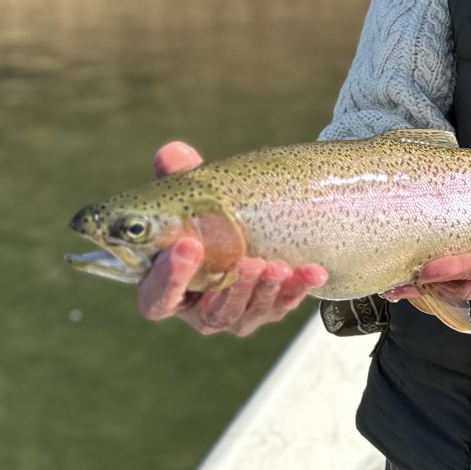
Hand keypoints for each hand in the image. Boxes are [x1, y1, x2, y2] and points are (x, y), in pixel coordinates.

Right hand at [136, 140, 327, 336]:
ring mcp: (235, 315)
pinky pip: (283, 305)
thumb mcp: (191, 197)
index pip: (157, 299)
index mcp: (166, 291)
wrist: (248, 228)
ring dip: (264, 290)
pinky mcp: (266, 311)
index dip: (168, 278)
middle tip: (248, 262)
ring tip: (276, 265)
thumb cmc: (205, 218)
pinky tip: (313, 273)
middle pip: (211, 313)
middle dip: (233, 288)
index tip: (187, 244)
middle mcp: (198, 311)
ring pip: (247, 313)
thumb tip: (172, 154)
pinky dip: (298, 288)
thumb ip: (177, 178)